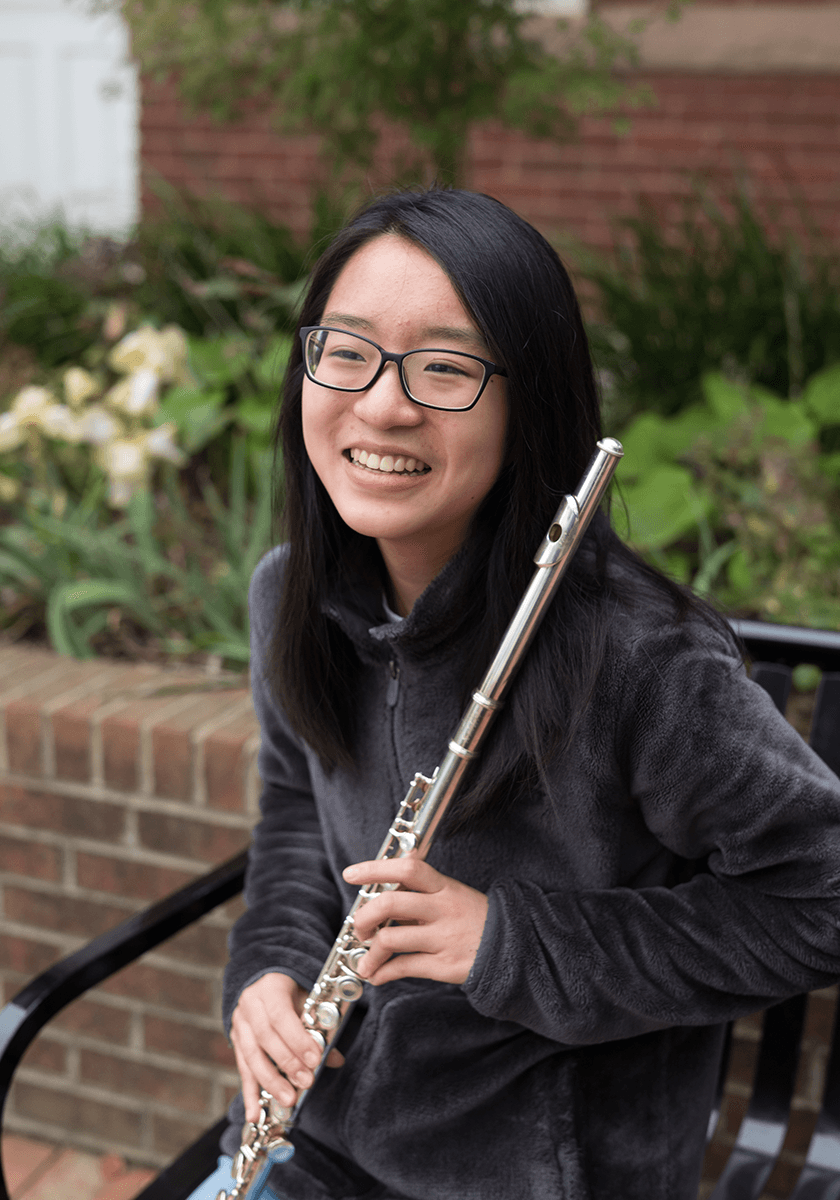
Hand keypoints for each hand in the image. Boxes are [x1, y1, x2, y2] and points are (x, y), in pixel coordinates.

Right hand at [230, 972, 343, 1121]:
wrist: (263, 982)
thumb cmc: (290, 992)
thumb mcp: (307, 999)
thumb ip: (319, 1026)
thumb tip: (335, 1059)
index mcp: (269, 989)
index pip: (281, 1015)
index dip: (297, 1039)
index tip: (315, 1059)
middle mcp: (250, 1006)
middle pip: (266, 1038)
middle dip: (288, 1063)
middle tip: (306, 1082)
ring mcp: (239, 1025)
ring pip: (251, 1057)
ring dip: (271, 1082)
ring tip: (288, 1100)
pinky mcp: (236, 1043)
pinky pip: (243, 1070)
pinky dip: (249, 1094)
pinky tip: (254, 1114)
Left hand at [342, 856, 488, 986]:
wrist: (515, 949)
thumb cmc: (475, 919)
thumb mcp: (453, 894)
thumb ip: (421, 890)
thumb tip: (390, 879)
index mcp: (444, 887)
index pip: (407, 868)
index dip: (375, 868)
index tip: (351, 874)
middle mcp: (442, 909)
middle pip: (390, 903)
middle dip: (364, 917)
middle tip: (359, 927)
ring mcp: (443, 938)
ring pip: (391, 940)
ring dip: (369, 953)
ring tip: (365, 960)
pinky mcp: (444, 965)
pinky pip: (403, 967)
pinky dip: (383, 973)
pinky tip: (377, 975)